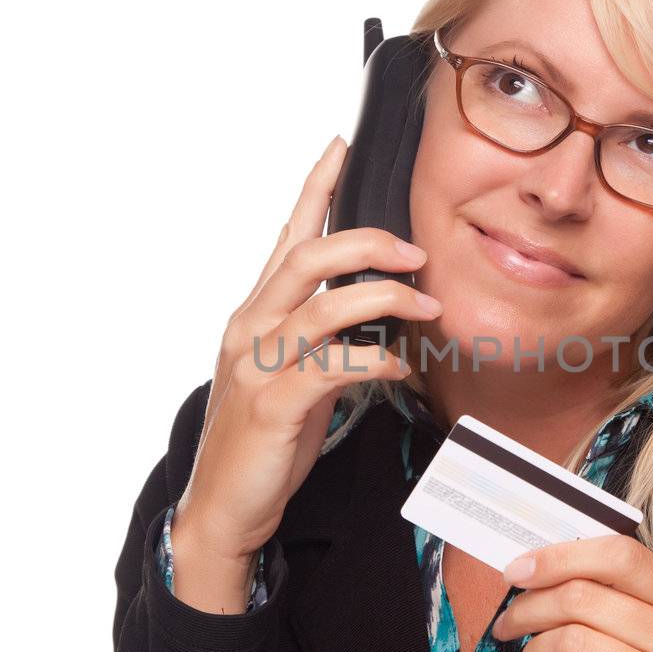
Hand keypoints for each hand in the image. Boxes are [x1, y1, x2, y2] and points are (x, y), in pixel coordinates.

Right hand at [171, 135, 441, 608]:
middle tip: (417, 253)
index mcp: (256, 312)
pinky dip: (375, 362)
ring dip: (387, 302)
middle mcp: (251, 327)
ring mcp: (258, 366)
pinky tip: (400, 369)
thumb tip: (376, 315)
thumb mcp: (292, 374)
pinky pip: (334, 368)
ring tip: (427, 309)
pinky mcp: (274, 405)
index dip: (315, 187)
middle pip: (310, 258)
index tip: (342, 144)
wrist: (224, 507)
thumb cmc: (264, 440)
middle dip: (369, 243)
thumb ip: (321, 337)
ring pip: (326, 308)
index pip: (288, 235)